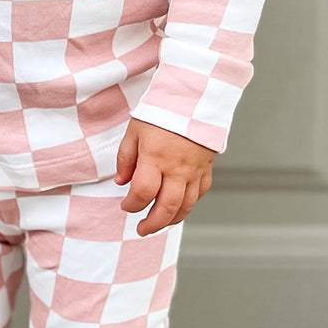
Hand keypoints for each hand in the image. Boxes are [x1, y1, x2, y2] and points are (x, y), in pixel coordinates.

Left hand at [114, 118, 214, 235]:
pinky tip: (178, 207)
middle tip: (142, 229)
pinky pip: (199, 195)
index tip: (126, 205)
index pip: (142, 193)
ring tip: (159, 223)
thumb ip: (126, 159)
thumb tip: (121, 182)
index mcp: (156, 158)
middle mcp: (177, 168)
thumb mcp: (134, 131)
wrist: (193, 98)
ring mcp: (194, 171)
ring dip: (171, 220)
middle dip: (152, 224)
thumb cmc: (162, 112)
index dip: (131, 205)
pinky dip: (188, 205)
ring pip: (186, 206)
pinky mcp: (206, 169)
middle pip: (166, 208)